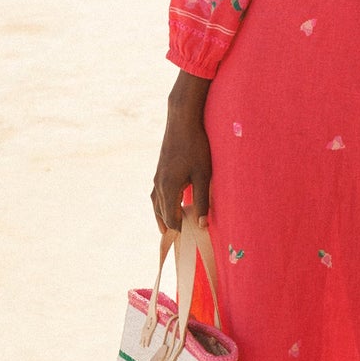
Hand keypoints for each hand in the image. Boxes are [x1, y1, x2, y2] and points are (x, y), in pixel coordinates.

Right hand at [152, 72, 212, 231]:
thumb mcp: (203, 175)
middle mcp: (159, 185)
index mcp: (168, 188)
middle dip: (171, 226)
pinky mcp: (159, 169)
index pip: (172, 219)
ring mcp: (157, 176)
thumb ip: (202, 201)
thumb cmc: (196, 146)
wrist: (182, 120)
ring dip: (163, 216)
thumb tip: (201, 225)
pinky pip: (156, 194)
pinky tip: (165, 203)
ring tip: (168, 229)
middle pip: (162, 214)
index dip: (181, 230)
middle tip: (180, 239)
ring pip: (156, 204)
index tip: (191, 239)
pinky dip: (160, 204)